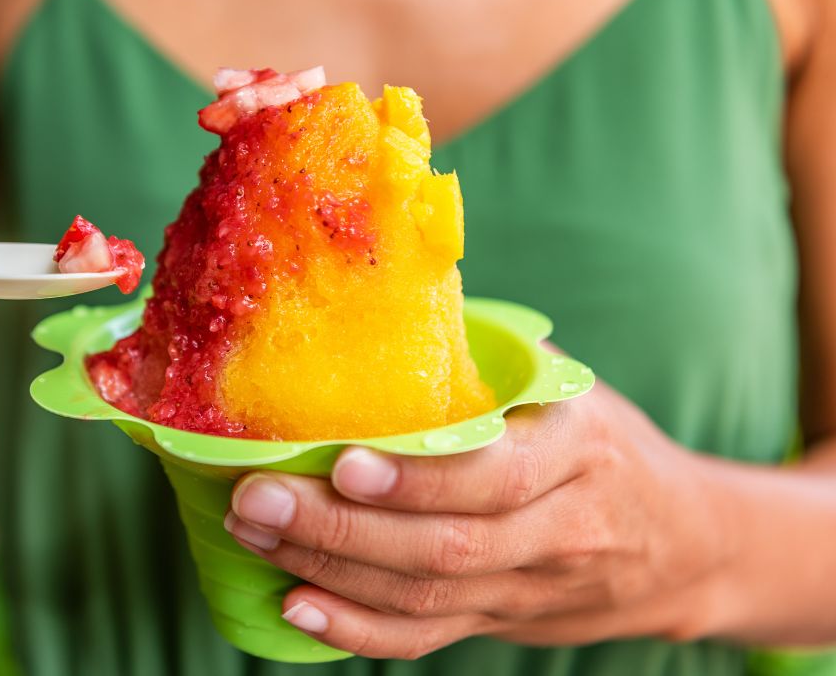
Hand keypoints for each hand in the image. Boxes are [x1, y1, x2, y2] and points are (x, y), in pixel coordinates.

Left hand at [224, 382, 730, 658]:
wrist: (685, 542)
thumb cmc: (603, 443)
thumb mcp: (567, 388)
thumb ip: (488, 361)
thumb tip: (380, 303)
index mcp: (576, 451)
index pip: (495, 477)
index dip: (417, 480)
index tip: (342, 464)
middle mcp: (560, 530)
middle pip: (445, 547)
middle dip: (340, 529)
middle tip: (256, 500)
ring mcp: (530, 588)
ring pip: (426, 597)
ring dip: (331, 570)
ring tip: (255, 536)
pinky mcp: (503, 622)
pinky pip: (428, 638)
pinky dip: (358, 631)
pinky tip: (298, 607)